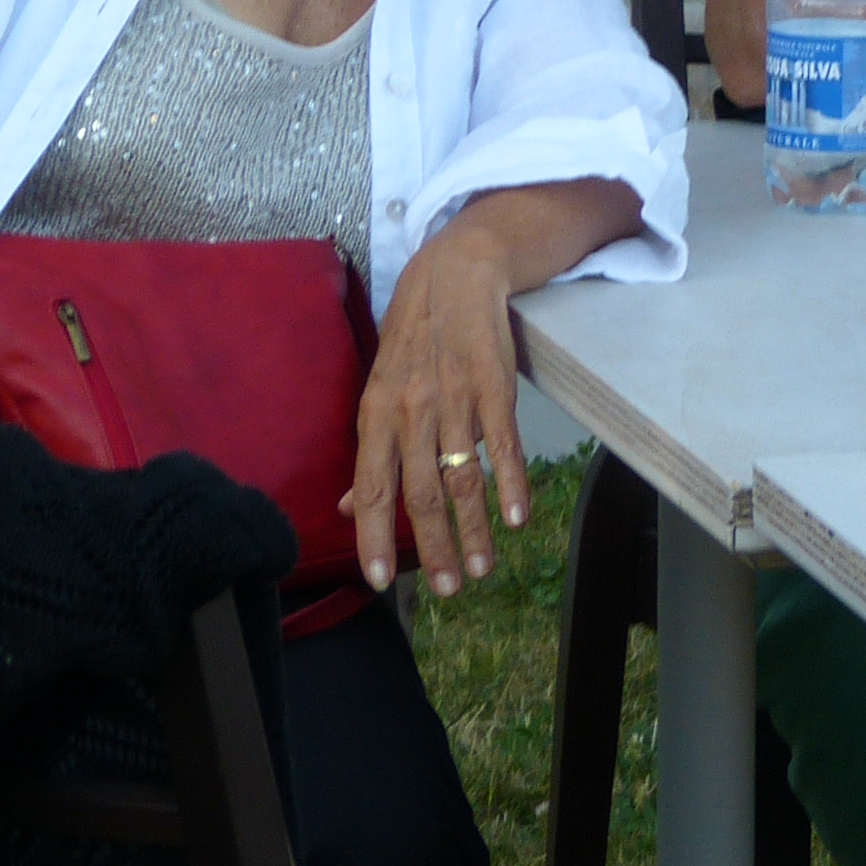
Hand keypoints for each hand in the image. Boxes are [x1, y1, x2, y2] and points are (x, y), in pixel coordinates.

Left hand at [348, 219, 529, 597]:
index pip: (372, 488)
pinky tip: (517, 518)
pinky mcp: (494, 387)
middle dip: (434, 548)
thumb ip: (371, 455)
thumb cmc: (414, 341)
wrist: (455, 276)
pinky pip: (502, 444)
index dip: (375, 536)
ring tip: (482, 570)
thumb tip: (349, 509)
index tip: (382, 581)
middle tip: (448, 589)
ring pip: (462, 478)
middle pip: (420, 493)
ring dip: (474, 529)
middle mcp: (411, 412)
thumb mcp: (379, 394)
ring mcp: (454, 400)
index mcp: (377, 416)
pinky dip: (510, 484)